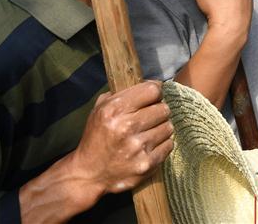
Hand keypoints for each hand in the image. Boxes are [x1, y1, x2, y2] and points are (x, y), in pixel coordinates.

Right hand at [69, 81, 172, 203]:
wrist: (88, 174)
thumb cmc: (97, 138)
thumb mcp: (100, 110)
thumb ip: (122, 93)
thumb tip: (153, 83)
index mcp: (114, 110)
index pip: (152, 90)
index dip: (155, 92)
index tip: (152, 97)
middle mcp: (126, 128)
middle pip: (164, 108)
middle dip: (158, 111)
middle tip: (149, 117)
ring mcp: (138, 147)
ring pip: (168, 127)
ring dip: (161, 128)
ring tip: (148, 133)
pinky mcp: (147, 164)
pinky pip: (169, 145)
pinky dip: (162, 144)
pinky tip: (149, 146)